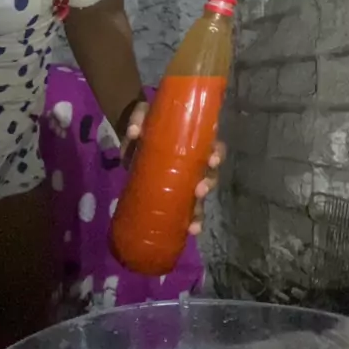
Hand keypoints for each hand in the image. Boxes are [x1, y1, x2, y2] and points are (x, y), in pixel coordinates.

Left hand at [125, 101, 225, 235]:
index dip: (216, 154)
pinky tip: (190, 231)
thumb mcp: (141, 117)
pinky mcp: (171, 195)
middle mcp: (193, 163)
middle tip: (200, 189)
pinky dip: (190, 221)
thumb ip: (138, 119)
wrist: (131, 139)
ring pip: (199, 196)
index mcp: (192, 143)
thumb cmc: (143, 126)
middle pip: (210, 174)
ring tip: (193, 220)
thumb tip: (134, 131)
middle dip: (209, 183)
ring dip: (200, 208)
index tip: (212, 159)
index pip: (212, 147)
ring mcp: (183, 180)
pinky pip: (185, 210)